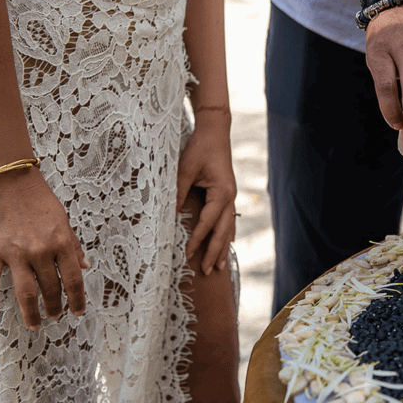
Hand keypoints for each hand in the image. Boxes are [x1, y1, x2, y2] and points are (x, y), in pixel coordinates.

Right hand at [0, 168, 87, 329]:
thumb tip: (85, 265)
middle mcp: (41, 251)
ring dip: (32, 312)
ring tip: (36, 323)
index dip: (77, 298)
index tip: (78, 311)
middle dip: (55, 306)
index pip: (74, 279)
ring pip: (25, 292)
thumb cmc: (38, 197)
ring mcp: (17, 254)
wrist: (8, 179)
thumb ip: (73, 244)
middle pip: (50, 288)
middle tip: (56, 316)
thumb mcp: (63, 219)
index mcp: (62, 243)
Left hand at [177, 108, 236, 274]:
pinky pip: (228, 220)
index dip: (197, 239)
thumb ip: (179, 191)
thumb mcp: (186, 169)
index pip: (208, 223)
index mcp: (222, 193)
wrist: (215, 132)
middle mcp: (230, 198)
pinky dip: (225, 234)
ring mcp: (230, 197)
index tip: (187, 254)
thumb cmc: (200, 148)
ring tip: (219, 266)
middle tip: (207, 271)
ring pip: (228, 228)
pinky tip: (225, 243)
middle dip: (215, 252)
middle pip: (223, 231)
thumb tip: (171, 214)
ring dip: (223, 247)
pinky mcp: (227, 194)